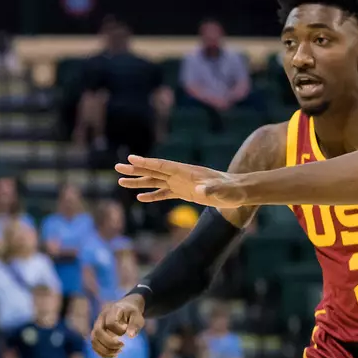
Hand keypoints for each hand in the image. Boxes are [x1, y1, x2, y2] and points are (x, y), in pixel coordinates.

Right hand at [92, 295, 145, 356]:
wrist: (124, 308)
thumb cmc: (131, 313)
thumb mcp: (137, 316)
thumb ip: (135, 325)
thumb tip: (130, 336)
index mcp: (111, 311)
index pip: (110, 323)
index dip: (119, 330)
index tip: (126, 330)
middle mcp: (101, 319)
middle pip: (97, 332)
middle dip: (109, 343)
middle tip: (122, 345)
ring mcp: (97, 326)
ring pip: (94, 340)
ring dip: (105, 350)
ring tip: (118, 352)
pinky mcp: (96, 334)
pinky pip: (94, 346)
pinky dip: (102, 353)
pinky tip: (114, 355)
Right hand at [116, 155, 247, 205]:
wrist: (240, 191)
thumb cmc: (232, 190)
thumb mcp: (223, 190)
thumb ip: (212, 189)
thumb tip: (201, 191)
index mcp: (186, 172)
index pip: (162, 166)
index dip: (146, 163)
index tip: (130, 159)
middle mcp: (181, 175)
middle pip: (153, 171)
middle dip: (135, 170)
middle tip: (117, 168)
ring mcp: (181, 183)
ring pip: (155, 181)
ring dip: (139, 182)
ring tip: (120, 182)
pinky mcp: (184, 192)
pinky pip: (164, 194)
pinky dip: (152, 195)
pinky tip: (140, 197)